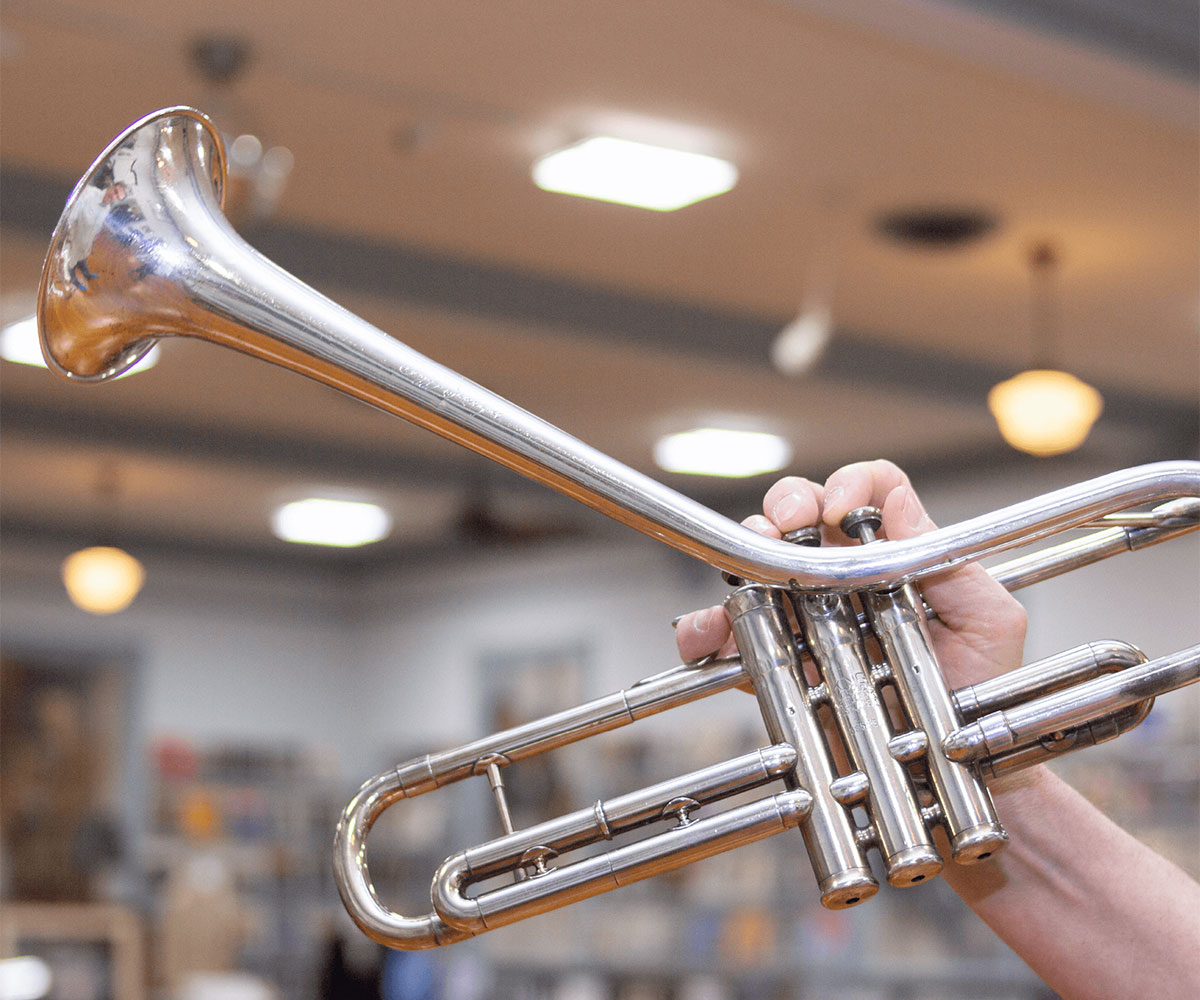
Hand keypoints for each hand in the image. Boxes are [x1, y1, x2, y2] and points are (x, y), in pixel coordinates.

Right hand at [674, 460, 1026, 689]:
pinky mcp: (778, 658)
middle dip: (788, 503)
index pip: (873, 492)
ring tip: (745, 571)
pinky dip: (709, 629)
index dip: (853, 484)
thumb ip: (952, 561)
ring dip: (743, 555)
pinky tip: (707, 634)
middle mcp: (849, 575)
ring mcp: (808, 613)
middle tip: (787, 523)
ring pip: (762, 559)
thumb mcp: (989, 623)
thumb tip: (901, 503)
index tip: (843, 509)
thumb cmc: (980, 696)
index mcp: (899, 556)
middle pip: (806, 510)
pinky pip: (731, 632)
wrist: (953, 772)